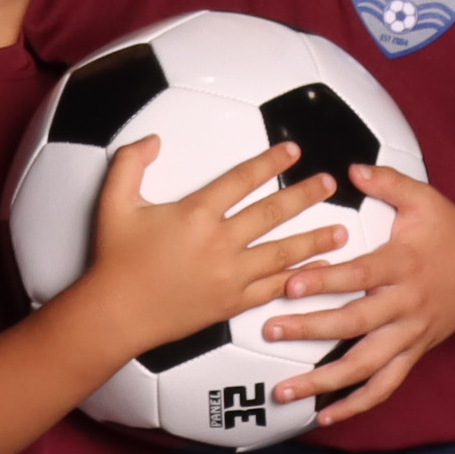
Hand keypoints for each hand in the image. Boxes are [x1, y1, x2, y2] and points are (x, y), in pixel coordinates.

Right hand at [63, 139, 349, 366]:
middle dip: (304, 196)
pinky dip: (297, 280)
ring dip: (313, 240)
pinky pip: (270, 289)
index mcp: (195, 214)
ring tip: (341, 231)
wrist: (115, 315)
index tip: (293, 150)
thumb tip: (153, 139)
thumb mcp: (113, 202)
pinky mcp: (230, 304)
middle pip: (271, 214)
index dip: (269, 162)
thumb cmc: (114, 258)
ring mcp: (228, 277)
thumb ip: (130, 162)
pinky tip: (317, 273)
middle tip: (329, 183)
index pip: (241, 180)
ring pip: (280, 254)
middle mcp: (218, 244)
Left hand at [259, 164, 454, 425]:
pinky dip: (356, 405)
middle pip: (355, 325)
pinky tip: (325, 416)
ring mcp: (411, 335)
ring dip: (324, 381)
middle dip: (310, 330)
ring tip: (286, 390)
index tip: (289, 283)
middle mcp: (406, 305)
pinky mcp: (414, 353)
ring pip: (366, 366)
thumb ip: (387, 181)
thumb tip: (352, 169)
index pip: (359, 276)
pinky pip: (385, 387)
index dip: (325, 281)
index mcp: (403, 265)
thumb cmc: (449, 230)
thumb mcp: (423, 197)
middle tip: (271, 330)